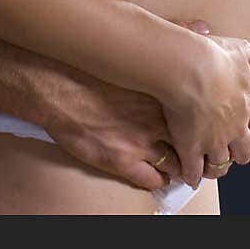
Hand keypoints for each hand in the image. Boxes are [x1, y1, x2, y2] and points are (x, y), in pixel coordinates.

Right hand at [41, 71, 183, 193]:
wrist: (59, 89)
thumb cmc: (86, 73)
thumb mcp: (126, 68)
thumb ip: (148, 77)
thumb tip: (161, 77)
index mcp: (157, 94)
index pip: (190, 116)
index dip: (190, 124)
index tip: (189, 126)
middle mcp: (155, 119)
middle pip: (187, 142)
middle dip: (188, 146)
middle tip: (186, 148)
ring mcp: (141, 142)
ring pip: (174, 164)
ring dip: (175, 165)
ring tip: (173, 164)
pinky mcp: (123, 161)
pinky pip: (152, 180)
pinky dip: (157, 180)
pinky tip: (154, 176)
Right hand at [159, 29, 249, 187]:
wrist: (187, 67)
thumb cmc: (213, 55)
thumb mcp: (243, 52)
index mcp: (248, 105)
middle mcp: (235, 128)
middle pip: (245, 149)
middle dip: (242, 152)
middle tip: (236, 152)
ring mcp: (213, 140)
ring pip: (221, 162)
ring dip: (217, 164)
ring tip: (211, 166)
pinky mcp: (191, 147)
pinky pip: (193, 169)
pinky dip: (192, 175)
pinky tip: (189, 176)